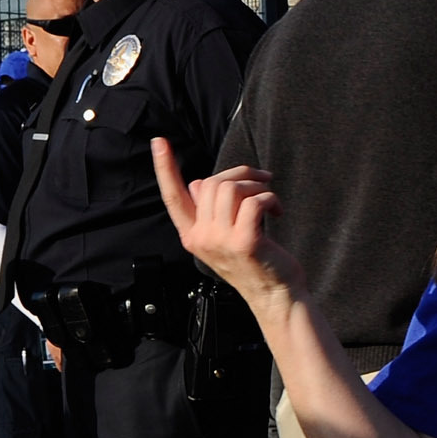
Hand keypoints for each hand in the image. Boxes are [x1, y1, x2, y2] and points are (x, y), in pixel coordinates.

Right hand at [152, 138, 304, 305]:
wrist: (276, 295)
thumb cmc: (254, 262)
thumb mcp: (222, 236)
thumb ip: (208, 211)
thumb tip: (198, 182)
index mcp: (191, 235)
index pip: (172, 197)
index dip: (165, 168)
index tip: (159, 142)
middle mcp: (201, 238)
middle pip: (210, 183)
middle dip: (241, 174)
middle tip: (262, 182)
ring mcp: (220, 241)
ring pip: (230, 188)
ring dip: (257, 185)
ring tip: (269, 199)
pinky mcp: (244, 243)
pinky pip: (254, 201)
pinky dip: (270, 198)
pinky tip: (277, 211)